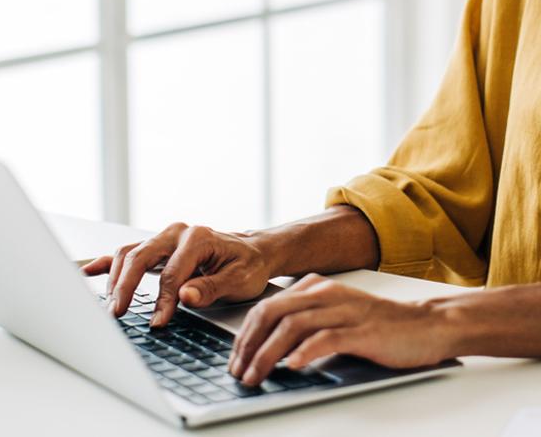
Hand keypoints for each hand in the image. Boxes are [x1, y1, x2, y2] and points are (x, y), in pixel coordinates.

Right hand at [81, 222, 272, 326]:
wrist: (253, 253)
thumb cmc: (247, 266)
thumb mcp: (239, 280)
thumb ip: (210, 288)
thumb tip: (184, 297)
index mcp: (198, 238)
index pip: (171, 273)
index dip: (163, 300)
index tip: (157, 323)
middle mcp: (177, 233)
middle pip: (140, 257)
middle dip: (126, 286)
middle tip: (118, 312)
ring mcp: (164, 238)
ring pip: (129, 253)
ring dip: (116, 279)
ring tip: (111, 305)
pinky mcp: (157, 247)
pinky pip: (127, 252)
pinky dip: (107, 263)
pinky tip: (89, 271)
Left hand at [229, 274, 451, 385]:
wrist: (428, 324)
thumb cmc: (379, 326)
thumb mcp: (335, 315)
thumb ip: (305, 323)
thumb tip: (268, 349)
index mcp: (314, 288)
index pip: (266, 307)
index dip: (244, 334)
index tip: (236, 358)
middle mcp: (325, 294)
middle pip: (271, 313)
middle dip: (248, 344)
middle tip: (238, 370)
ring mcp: (344, 310)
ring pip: (292, 326)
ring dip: (267, 353)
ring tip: (256, 374)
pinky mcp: (363, 330)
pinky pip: (326, 338)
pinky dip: (305, 352)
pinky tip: (293, 366)